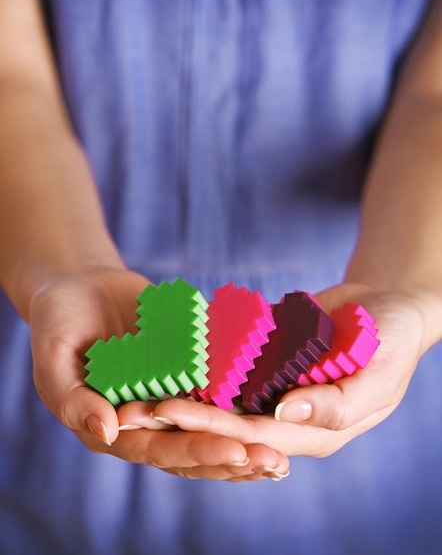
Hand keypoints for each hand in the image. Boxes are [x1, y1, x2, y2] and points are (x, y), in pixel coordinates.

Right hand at [29, 268, 288, 480]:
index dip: (196, 452)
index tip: (234, 452)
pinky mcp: (186, 368)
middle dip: (234, 456)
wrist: (81, 286)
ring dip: (247, 439)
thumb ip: (73, 401)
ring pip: (212, 424)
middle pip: (194, 446)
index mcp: (115, 428)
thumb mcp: (54, 362)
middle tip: (274, 462)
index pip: (158, 450)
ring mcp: (170, 393)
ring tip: (284, 450)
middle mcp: (147, 419)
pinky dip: (244, 397)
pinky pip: (217, 384)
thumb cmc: (58, 323)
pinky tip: (278, 402)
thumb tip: (108, 432)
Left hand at [147, 283, 433, 457]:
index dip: (211, 427)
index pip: (254, 437)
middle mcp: (288, 417)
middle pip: (228, 421)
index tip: (170, 412)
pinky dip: (203, 361)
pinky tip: (169, 350)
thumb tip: (284, 417)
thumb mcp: (379, 377)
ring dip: (184, 391)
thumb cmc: (393, 343)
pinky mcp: (268, 362)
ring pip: (223, 396)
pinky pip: (232, 363)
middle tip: (138, 404)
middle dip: (183, 414)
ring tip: (140, 383)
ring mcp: (276, 389)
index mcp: (315, 433)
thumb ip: (337, 404)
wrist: (388, 307)